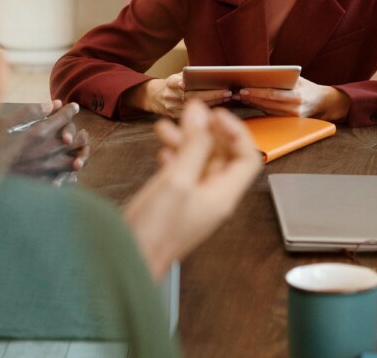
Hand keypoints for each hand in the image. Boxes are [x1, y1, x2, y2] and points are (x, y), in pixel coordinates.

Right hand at [0, 100, 90, 180]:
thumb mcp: (8, 121)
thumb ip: (31, 111)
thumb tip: (52, 104)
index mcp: (40, 132)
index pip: (64, 117)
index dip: (71, 110)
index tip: (73, 107)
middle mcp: (48, 150)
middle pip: (77, 140)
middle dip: (81, 133)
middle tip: (82, 132)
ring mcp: (47, 168)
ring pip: (75, 162)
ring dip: (80, 155)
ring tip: (80, 152)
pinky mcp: (43, 182)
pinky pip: (65, 179)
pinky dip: (70, 175)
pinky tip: (69, 173)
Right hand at [124, 100, 260, 278]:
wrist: (130, 262)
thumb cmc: (154, 231)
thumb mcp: (177, 180)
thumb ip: (193, 145)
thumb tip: (200, 114)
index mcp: (223, 195)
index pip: (246, 157)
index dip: (236, 132)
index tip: (216, 115)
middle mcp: (213, 198)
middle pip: (223, 157)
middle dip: (208, 133)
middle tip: (191, 115)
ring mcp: (194, 202)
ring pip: (199, 163)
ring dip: (186, 142)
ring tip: (165, 127)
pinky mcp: (176, 204)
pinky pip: (183, 174)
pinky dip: (175, 157)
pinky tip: (162, 150)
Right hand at [143, 73, 232, 117]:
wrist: (156, 98)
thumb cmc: (174, 84)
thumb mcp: (177, 76)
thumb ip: (190, 75)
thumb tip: (211, 73)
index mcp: (169, 83)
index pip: (173, 82)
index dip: (177, 83)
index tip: (183, 84)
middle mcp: (170, 96)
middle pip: (191, 96)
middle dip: (210, 94)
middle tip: (226, 92)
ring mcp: (172, 108)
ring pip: (195, 107)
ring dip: (213, 102)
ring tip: (227, 97)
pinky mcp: (176, 118)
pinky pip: (195, 116)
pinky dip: (209, 109)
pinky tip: (220, 105)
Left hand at [237, 77, 349, 119]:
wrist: (322, 103)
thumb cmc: (307, 87)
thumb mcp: (299, 79)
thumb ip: (284, 77)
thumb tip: (262, 74)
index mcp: (297, 96)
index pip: (273, 94)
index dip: (257, 93)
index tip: (244, 89)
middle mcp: (295, 109)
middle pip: (267, 103)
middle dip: (251, 98)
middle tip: (236, 93)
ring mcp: (291, 118)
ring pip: (267, 110)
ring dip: (252, 103)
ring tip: (240, 97)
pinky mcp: (288, 123)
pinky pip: (270, 114)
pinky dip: (260, 107)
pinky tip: (250, 102)